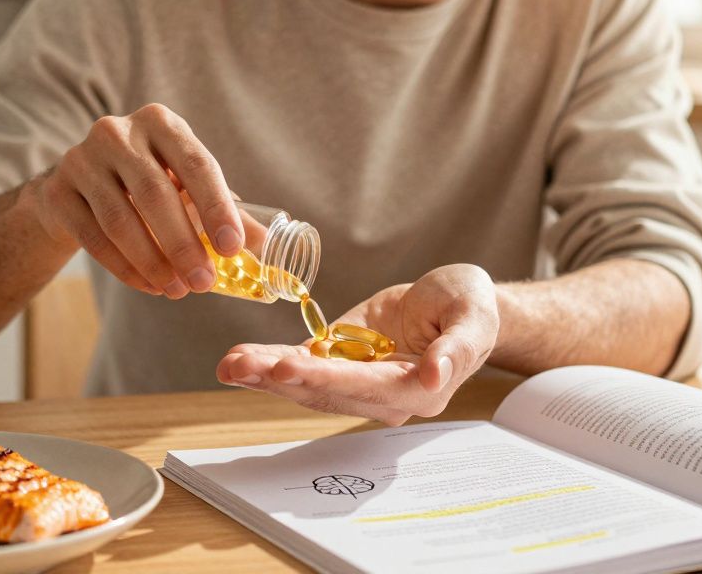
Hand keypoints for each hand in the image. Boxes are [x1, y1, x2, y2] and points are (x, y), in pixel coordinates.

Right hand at [34, 103, 243, 298]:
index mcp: (160, 123)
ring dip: (153, 262)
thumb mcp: (183, 184)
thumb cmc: (144, 183)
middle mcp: (117, 132)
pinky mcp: (57, 192)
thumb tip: (263, 244)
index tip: (233, 247)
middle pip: (155, 195)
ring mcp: (81, 160)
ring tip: (177, 291)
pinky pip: (94, 238)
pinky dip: (125, 268)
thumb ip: (221, 209)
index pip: (196, 164)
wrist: (75, 187)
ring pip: (120, 220)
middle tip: (202, 283)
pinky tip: (149, 286)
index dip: (216, 208)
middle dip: (183, 245)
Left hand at [216, 264, 498, 425]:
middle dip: (278, 378)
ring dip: (263, 375)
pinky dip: (268, 363)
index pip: (365, 385)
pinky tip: (238, 360)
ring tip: (228, 363)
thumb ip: (456, 349)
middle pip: (324, 391)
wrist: (456, 305)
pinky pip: (300, 366)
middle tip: (239, 365)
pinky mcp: (339, 363)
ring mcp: (356, 383)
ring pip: (305, 385)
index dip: (326, 377)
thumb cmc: (471, 308)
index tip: (290, 365)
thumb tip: (434, 377)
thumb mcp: (472, 317)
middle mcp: (381, 395)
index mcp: (416, 388)